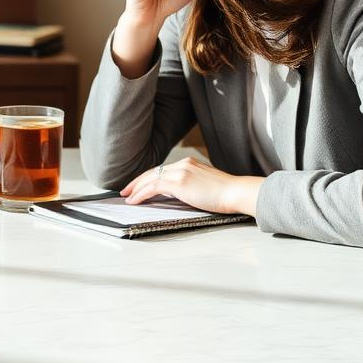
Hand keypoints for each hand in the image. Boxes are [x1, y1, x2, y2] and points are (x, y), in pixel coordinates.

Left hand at [120, 154, 261, 215]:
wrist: (236, 192)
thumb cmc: (225, 193)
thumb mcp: (203, 184)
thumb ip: (188, 185)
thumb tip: (173, 192)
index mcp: (189, 163)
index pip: (162, 169)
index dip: (148, 178)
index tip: (139, 185)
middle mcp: (183, 164)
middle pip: (153, 171)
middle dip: (138, 182)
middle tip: (126, 190)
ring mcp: (181, 172)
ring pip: (150, 178)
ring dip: (136, 188)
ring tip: (127, 196)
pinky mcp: (179, 183)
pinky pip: (153, 187)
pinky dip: (141, 193)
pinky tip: (135, 200)